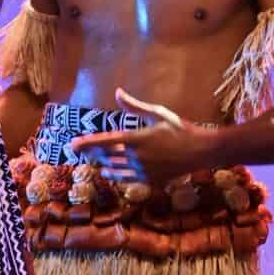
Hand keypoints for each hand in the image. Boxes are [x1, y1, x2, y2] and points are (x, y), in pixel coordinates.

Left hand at [68, 88, 214, 185]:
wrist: (201, 151)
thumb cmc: (181, 129)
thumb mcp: (158, 113)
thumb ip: (135, 106)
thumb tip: (118, 92)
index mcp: (137, 139)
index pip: (105, 142)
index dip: (87, 144)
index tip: (73, 145)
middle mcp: (137, 158)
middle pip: (107, 157)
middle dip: (92, 154)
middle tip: (80, 150)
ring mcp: (144, 172)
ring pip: (116, 170)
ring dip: (104, 165)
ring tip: (95, 162)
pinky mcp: (151, 181)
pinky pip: (128, 180)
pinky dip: (118, 176)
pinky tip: (111, 173)